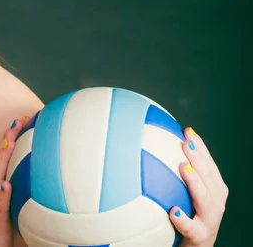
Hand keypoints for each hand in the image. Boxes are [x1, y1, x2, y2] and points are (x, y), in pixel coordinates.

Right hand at [0, 117, 28, 246]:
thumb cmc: (3, 226)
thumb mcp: (17, 205)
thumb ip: (25, 191)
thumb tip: (46, 177)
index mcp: (3, 184)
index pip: (7, 156)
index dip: (13, 138)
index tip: (22, 121)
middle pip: (2, 158)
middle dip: (8, 139)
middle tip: (17, 120)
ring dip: (3, 158)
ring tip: (10, 141)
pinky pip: (0, 204)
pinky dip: (3, 193)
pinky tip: (6, 184)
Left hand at [171, 127, 228, 246]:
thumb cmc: (188, 214)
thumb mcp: (184, 192)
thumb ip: (175, 173)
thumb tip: (150, 145)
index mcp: (213, 189)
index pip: (208, 164)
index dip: (200, 147)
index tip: (187, 130)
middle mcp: (216, 202)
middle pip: (209, 177)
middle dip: (199, 158)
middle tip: (186, 142)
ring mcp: (209, 219)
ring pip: (207, 200)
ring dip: (195, 183)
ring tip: (183, 168)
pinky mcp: (200, 236)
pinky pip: (192, 227)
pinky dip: (184, 219)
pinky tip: (172, 210)